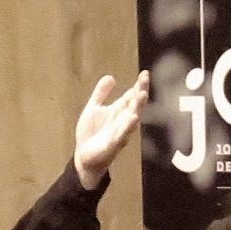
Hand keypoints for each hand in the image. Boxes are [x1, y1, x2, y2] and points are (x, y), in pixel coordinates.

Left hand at [74, 71, 151, 188]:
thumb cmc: (92, 133)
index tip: (145, 73)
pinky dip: (127, 127)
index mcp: (118, 111)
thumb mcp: (93, 108)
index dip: (138, 85)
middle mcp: (122, 120)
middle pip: (135, 104)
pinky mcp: (113, 144)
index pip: (131, 96)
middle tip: (145, 78)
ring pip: (132, 118)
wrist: (84, 156)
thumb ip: (101, 93)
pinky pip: (122, 134)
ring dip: (138, 107)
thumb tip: (111, 76)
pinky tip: (132, 118)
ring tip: (142, 94)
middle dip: (141, 92)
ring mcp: (120, 132)